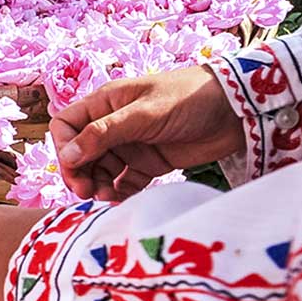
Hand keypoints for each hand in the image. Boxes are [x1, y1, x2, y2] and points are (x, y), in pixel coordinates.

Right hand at [50, 65, 243, 200]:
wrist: (236, 111)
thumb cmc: (189, 99)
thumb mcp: (144, 114)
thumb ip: (104, 134)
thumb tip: (68, 156)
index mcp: (106, 103)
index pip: (66, 126)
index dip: (64, 149)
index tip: (75, 170)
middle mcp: (114, 124)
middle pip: (80, 153)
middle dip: (80, 174)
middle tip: (89, 194)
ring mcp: (131, 145)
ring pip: (100, 171)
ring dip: (99, 186)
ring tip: (108, 198)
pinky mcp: (150, 164)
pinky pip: (124, 183)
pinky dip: (120, 193)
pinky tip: (122, 201)